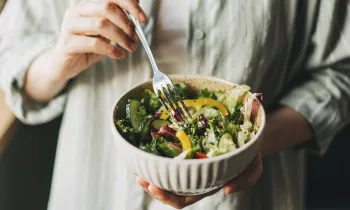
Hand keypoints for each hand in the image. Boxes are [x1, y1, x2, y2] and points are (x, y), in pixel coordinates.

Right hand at [52, 0, 146, 80]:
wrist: (65, 65)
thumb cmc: (88, 46)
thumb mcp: (106, 31)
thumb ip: (118, 19)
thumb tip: (137, 7)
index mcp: (86, 5)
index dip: (129, 4)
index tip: (143, 18)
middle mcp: (76, 11)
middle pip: (107, 7)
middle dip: (126, 23)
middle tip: (135, 37)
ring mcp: (70, 26)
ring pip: (101, 24)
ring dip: (121, 37)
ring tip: (130, 47)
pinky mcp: (69, 44)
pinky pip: (94, 44)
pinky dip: (111, 50)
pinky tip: (119, 55)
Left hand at [135, 152, 262, 208]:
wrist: (248, 137)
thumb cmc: (249, 154)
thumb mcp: (254, 167)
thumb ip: (246, 180)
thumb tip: (228, 190)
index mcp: (207, 184)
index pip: (185, 198)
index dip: (168, 197)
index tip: (153, 186)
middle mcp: (195, 177)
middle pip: (170, 189)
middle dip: (153, 187)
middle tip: (139, 178)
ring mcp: (191, 165)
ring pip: (167, 175)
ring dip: (151, 172)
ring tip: (136, 167)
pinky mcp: (188, 151)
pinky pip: (170, 157)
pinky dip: (157, 157)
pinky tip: (146, 151)